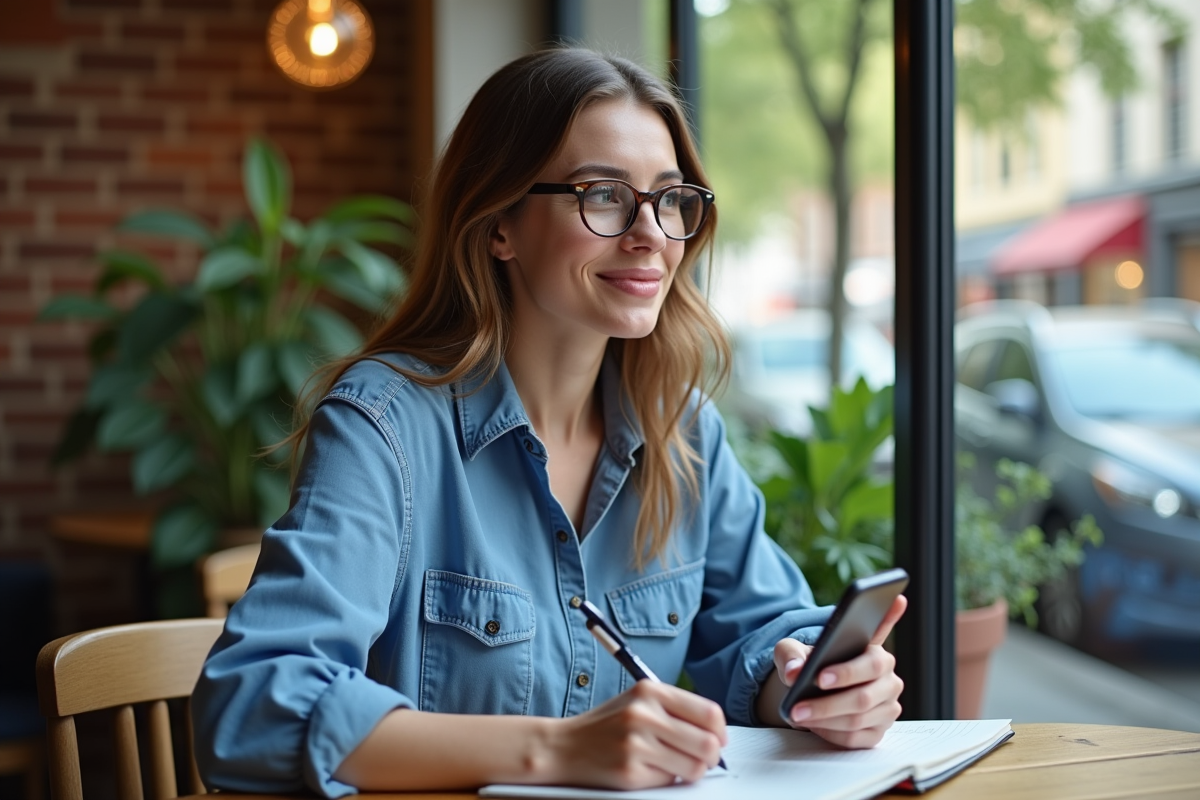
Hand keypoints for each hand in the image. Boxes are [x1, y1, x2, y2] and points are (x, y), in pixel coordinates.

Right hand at [548, 680, 726, 789]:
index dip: (720, 731)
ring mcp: (636, 744)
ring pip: (694, 767)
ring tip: (678, 764)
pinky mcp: (631, 772)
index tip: (718, 738)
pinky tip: (652, 769)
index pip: (708, 712)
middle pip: (707, 743)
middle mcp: (644, 714)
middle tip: (704, 758)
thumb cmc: (606, 724)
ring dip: (692, 770)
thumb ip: (675, 708)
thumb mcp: (638, 701)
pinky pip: (670, 781)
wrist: (564, 746)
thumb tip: (716, 731)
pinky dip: (667, 778)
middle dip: (711, 755)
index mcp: (650, 691)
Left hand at [774, 594, 906, 748]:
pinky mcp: (879, 730)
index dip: (868, 641)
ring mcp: (888, 705)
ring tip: (798, 714)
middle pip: (866, 691)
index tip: (838, 660)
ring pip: (859, 716)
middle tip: (801, 702)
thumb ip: (790, 655)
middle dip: (831, 699)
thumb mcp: (792, 650)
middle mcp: (887, 676)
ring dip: (825, 718)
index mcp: (872, 647)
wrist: (814, 691)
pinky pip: (857, 737)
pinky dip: (832, 733)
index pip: (882, 633)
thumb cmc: (810, 664)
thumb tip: (794, 672)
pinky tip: (813, 726)